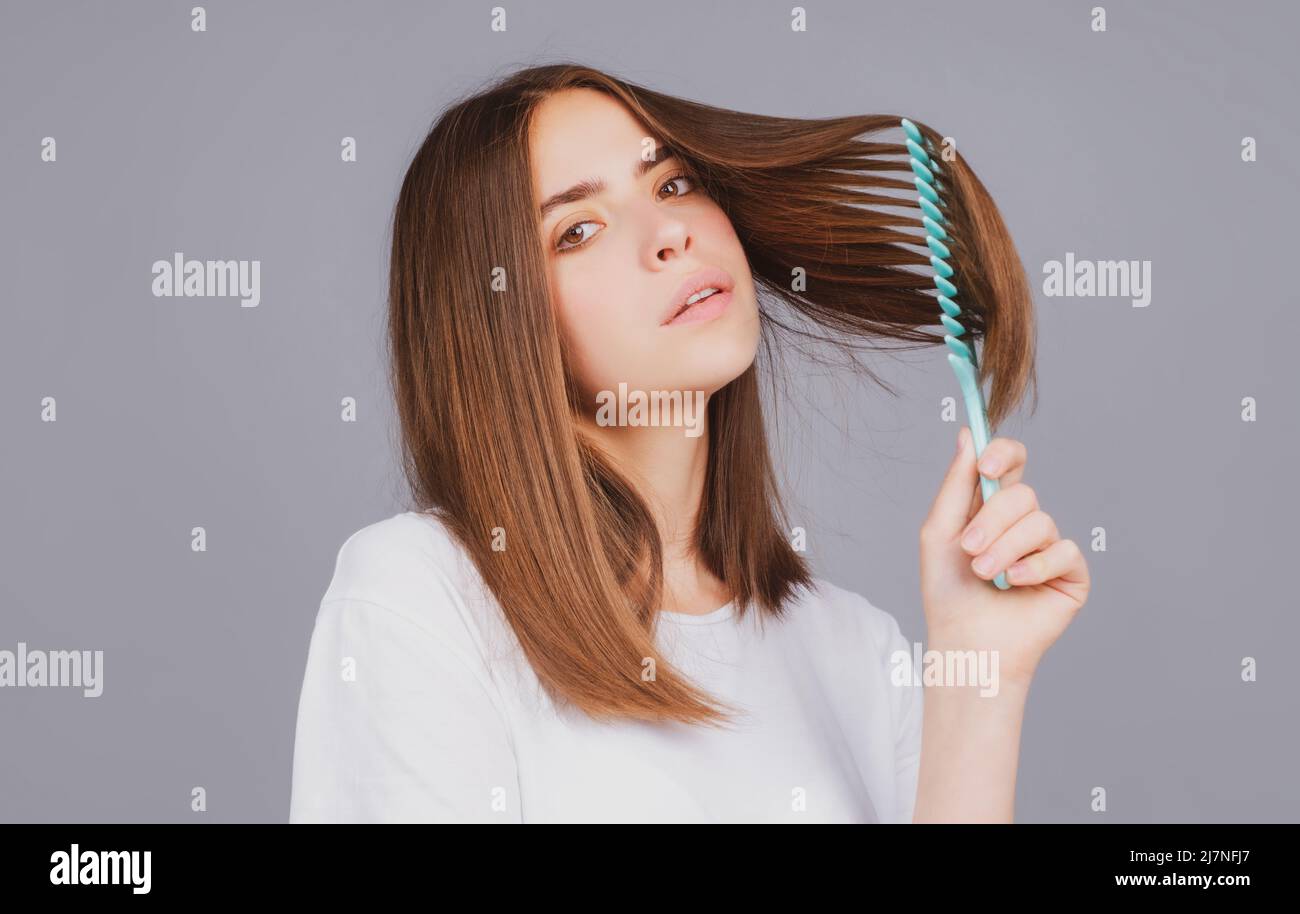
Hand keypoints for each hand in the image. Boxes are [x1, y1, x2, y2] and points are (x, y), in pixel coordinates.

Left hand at [918, 426, 1089, 686]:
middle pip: (1023, 493)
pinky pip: (1063, 551)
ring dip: (1004, 549)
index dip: (1003, 455)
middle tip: (969, 550)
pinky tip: (1013, 585)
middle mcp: (1024, 524)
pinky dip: (1032, 567)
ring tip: (985, 575)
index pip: (1011, 463)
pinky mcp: (1070, 575)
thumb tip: (968, 434)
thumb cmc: (948, 592)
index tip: (986, 467)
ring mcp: (1049, 548)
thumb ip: (956, 483)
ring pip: (1039, 522)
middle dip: (991, 521)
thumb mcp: (940, 531)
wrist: (965, 643)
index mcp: (992, 507)